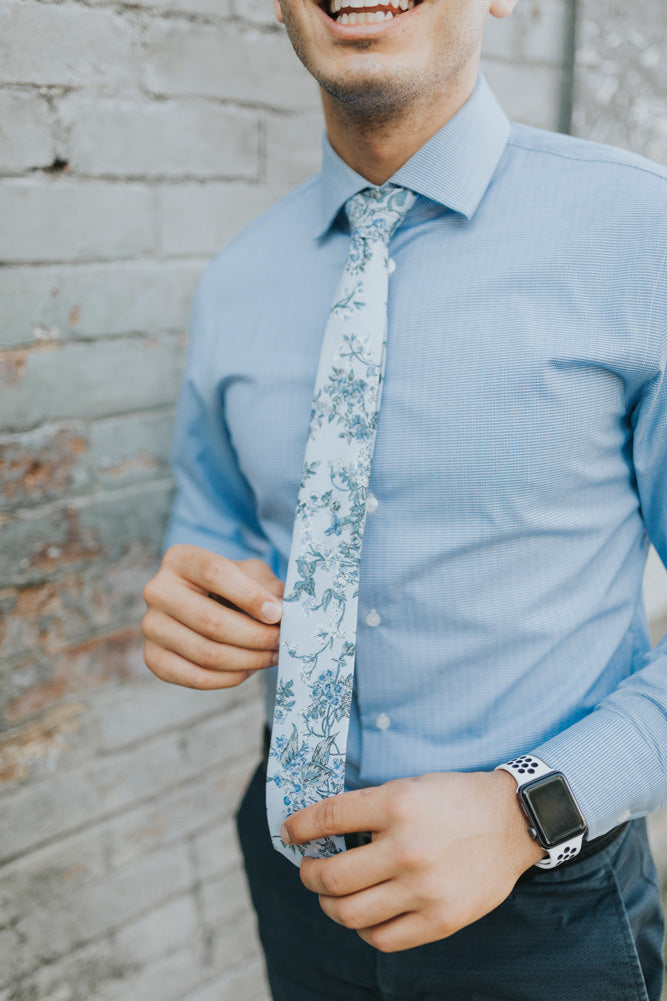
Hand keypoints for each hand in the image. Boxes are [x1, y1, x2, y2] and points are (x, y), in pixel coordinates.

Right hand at [142, 544, 283, 689]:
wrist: (204, 606)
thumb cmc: (233, 587)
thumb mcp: (251, 574)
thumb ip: (267, 587)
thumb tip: (280, 612)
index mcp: (180, 559)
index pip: (215, 573)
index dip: (250, 595)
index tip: (278, 614)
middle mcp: (157, 590)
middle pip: (210, 620)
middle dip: (255, 636)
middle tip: (281, 641)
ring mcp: (151, 626)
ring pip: (206, 653)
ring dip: (248, 660)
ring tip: (272, 656)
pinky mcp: (153, 658)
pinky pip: (196, 677)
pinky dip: (230, 678)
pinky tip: (250, 669)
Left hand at [282, 769, 543, 951]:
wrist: (512, 821)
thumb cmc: (455, 799)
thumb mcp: (409, 786)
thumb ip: (368, 808)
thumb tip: (320, 831)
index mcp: (396, 805)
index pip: (327, 819)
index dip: (298, 828)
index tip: (288, 833)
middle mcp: (406, 848)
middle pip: (330, 876)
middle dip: (308, 874)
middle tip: (308, 869)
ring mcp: (423, 889)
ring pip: (349, 913)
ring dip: (329, 904)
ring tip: (332, 895)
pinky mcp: (440, 920)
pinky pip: (382, 938)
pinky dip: (363, 929)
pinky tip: (364, 915)